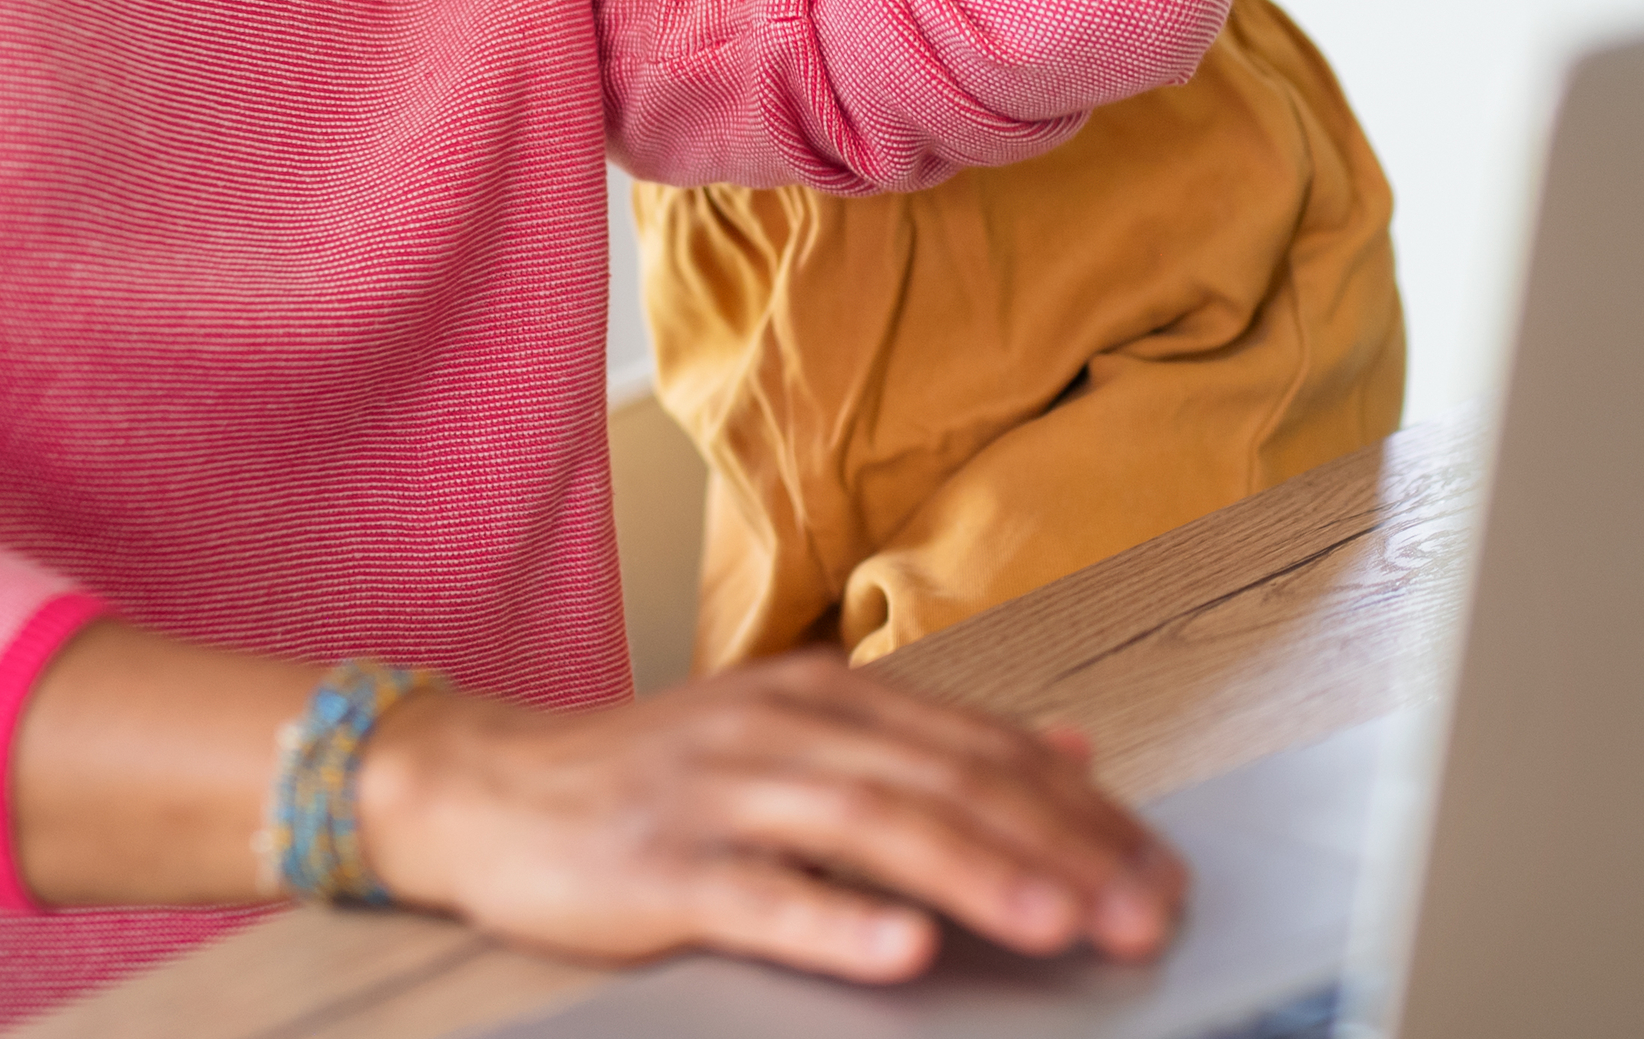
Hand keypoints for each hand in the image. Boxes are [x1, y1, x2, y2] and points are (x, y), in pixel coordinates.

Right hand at [355, 649, 1183, 981]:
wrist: (483, 786)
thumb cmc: (653, 778)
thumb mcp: (800, 735)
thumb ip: (932, 740)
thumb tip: (1071, 744)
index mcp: (829, 694)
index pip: (982, 747)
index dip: (1082, 808)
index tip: (1160, 868)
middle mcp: (785, 726)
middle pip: (946, 783)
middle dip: (1059, 849)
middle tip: (1144, 911)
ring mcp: (719, 791)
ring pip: (871, 828)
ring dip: (978, 876)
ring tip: (1062, 923)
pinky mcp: (656, 866)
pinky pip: (759, 894)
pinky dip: (836, 921)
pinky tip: (902, 949)